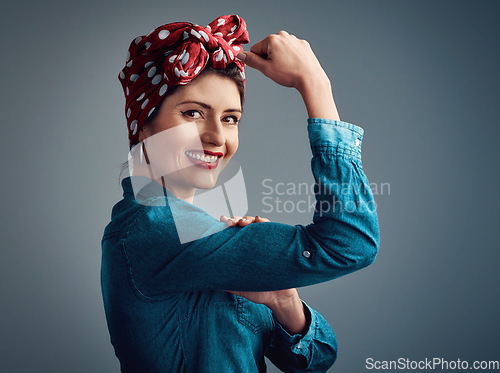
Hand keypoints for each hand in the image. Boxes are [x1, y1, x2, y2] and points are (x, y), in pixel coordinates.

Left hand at [221, 215, 307, 333]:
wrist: (277, 298)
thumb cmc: (257, 290)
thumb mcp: (236, 285)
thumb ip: (222, 280)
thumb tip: (203, 279)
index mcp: (240, 250)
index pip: (231, 233)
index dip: (225, 226)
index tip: (220, 222)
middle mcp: (251, 243)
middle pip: (242, 225)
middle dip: (235, 220)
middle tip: (230, 222)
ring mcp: (263, 242)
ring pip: (255, 224)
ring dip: (248, 219)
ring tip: (243, 222)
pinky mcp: (275, 243)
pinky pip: (270, 228)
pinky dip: (265, 222)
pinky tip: (260, 220)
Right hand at [237, 30, 326, 92]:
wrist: (310, 78)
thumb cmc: (289, 74)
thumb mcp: (266, 69)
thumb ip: (252, 61)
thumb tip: (240, 55)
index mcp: (272, 39)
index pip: (255, 49)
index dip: (259, 60)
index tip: (268, 67)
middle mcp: (283, 36)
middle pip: (268, 48)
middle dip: (270, 58)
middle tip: (278, 69)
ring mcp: (294, 39)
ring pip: (280, 49)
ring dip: (280, 57)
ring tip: (288, 68)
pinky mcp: (303, 44)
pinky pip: (291, 50)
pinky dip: (291, 57)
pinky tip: (295, 65)